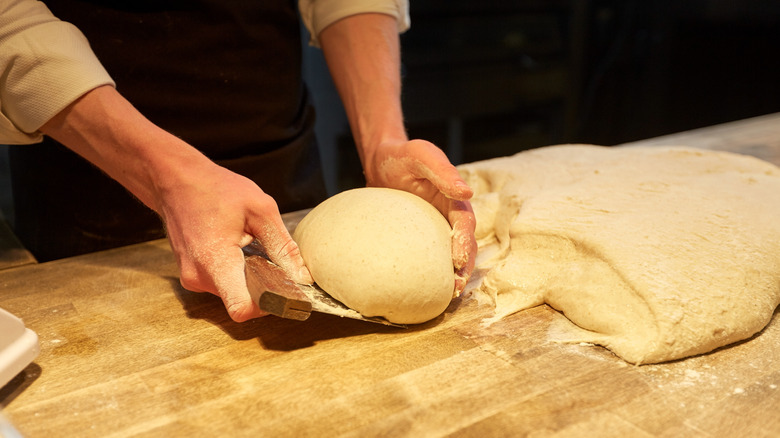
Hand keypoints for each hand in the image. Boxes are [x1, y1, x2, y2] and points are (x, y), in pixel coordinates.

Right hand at [40, 86, 308, 322]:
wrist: (175, 180)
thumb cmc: (218, 189)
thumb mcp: (261, 210)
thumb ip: (284, 247)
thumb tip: (304, 278)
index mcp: (215, 261)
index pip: (242, 309)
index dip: (268, 306)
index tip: (285, 290)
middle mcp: (199, 277)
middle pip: (241, 303)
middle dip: (264, 290)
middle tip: (278, 266)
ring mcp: (192, 278)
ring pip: (232, 294)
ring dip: (250, 280)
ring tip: (253, 249)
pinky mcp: (191, 275)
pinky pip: (222, 285)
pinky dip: (236, 274)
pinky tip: (239, 249)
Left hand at [363, 139, 476, 295]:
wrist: (381, 160)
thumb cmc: (401, 155)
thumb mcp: (421, 155)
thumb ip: (442, 171)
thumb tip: (466, 192)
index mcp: (453, 197)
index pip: (464, 222)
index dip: (464, 241)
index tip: (458, 259)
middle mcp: (448, 214)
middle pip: (464, 243)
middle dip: (464, 266)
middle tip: (457, 287)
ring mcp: (435, 227)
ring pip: (449, 253)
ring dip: (452, 274)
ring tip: (448, 295)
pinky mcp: (420, 236)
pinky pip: (428, 255)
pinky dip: (431, 272)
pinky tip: (425, 288)